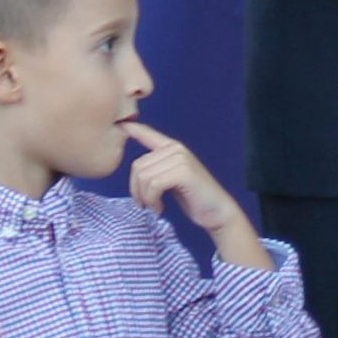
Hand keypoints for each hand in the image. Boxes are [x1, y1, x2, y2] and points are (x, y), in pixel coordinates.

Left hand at [124, 118, 265, 264]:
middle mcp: (176, 148)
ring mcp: (180, 158)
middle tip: (145, 204)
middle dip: (136, 189)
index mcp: (172, 148)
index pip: (147, 133)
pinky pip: (153, 185)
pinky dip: (153, 200)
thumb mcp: (171, 179)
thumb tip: (137, 168)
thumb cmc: (193, 198)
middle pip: (138, 166)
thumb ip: (157, 168)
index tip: (120, 125)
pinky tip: (160, 208)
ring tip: (154, 206)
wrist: (217, 212)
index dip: (132, 128)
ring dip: (145, 197)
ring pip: (144, 176)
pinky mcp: (184, 172)